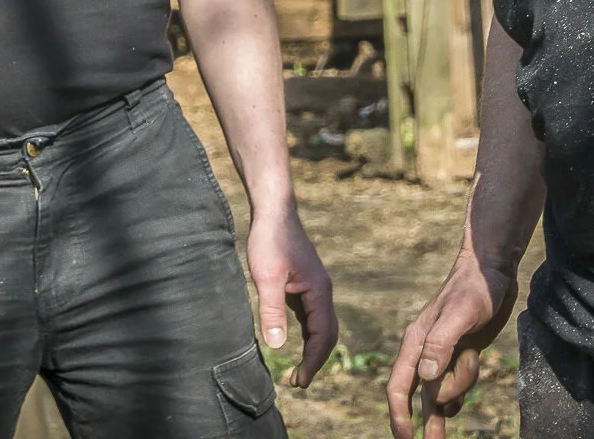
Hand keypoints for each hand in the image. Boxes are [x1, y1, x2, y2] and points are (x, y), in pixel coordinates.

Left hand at [246, 204, 337, 387]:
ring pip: (321, 326)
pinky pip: (311, 316)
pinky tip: (294, 343)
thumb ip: (272, 310)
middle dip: (316, 360)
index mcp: (319, 291)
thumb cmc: (270, 239)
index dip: (312, 362)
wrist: (274, 211)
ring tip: (297, 371)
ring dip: (313, 349)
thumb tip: (277, 346)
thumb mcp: (266, 276)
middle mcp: (322, 291)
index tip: (298, 381)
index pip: (322, 336)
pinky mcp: (304, 285)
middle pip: (328, 334)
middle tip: (298, 382)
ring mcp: (315, 288)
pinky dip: (308, 334)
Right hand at [387, 253, 516, 438]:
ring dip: (460, 389)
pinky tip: (470, 369)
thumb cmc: (474, 289)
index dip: (400, 416)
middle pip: (424, 396)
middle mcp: (425, 351)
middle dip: (429, 421)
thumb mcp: (459, 315)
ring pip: (444, 391)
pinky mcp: (460, 352)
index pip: (400, 387)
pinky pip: (458, 383)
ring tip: (472, 357)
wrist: (492, 271)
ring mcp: (443, 353)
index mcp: (416, 343)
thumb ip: (440, 344)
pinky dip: (464, 385)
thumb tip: (425, 377)